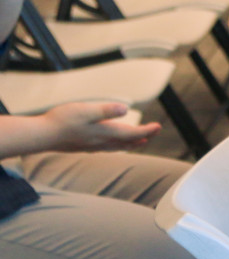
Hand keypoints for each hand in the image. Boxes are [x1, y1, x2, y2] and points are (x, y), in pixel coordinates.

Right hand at [41, 102, 159, 151]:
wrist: (40, 135)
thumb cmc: (61, 121)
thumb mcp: (86, 110)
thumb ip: (106, 110)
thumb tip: (125, 110)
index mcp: (104, 132)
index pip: (131, 134)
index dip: (146, 130)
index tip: (158, 126)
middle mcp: (100, 142)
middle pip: (127, 142)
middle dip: (142, 137)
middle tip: (154, 132)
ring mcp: (91, 145)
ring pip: (117, 146)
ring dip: (130, 143)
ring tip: (139, 141)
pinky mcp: (82, 146)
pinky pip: (106, 148)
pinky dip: (116, 145)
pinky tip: (112, 144)